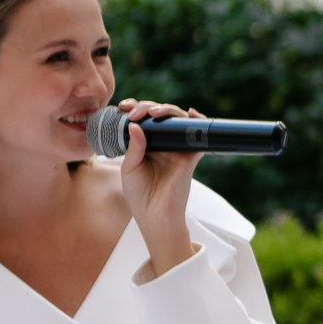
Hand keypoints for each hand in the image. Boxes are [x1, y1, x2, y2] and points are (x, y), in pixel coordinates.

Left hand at [117, 98, 203, 278]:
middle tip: (135, 113)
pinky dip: (198, 121)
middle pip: (161, 117)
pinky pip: (199, 136)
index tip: (123, 106)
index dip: (136, 109)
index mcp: (147, 145)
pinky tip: (191, 113)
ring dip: (168, 110)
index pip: (143, 121)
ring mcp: (178, 149)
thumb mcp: (129, 168)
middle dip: (148, 107)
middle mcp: (164, 144)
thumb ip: (133, 147)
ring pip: (178, 121)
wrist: (155, 216)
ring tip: (154, 113)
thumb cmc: (140, 195)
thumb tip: (136, 125)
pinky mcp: (190, 156)